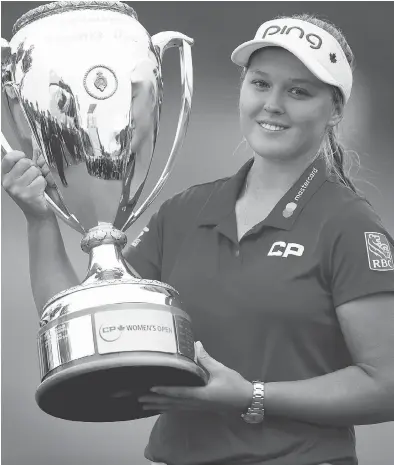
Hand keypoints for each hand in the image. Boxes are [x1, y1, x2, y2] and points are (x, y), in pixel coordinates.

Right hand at [1, 149, 55, 220]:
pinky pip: (41, 180)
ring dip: (40, 177)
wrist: (38, 213)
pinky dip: (44, 184)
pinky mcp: (28, 194)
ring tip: (37, 186)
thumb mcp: (24, 178)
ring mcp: (17, 189)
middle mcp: (8, 183)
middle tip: (34, 178)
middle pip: (25, 162)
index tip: (24, 158)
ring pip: (35, 171)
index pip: (8, 158)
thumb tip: (36, 150)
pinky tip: (41, 192)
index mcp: (5, 177)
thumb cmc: (33, 193)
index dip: (19, 155)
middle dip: (34, 168)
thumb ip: (26, 165)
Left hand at [138, 341, 252, 415]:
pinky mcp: (198, 407)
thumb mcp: (221, 370)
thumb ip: (207, 359)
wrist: (246, 400)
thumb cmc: (234, 385)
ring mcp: (197, 407)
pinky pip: (180, 408)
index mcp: (201, 395)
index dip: (165, 391)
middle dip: (155, 401)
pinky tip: (161, 406)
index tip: (151, 389)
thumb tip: (196, 345)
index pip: (179, 393)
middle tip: (138, 399)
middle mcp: (196, 403)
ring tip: (143, 404)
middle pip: (172, 403)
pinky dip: (168, 407)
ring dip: (159, 406)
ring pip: (174, 407)